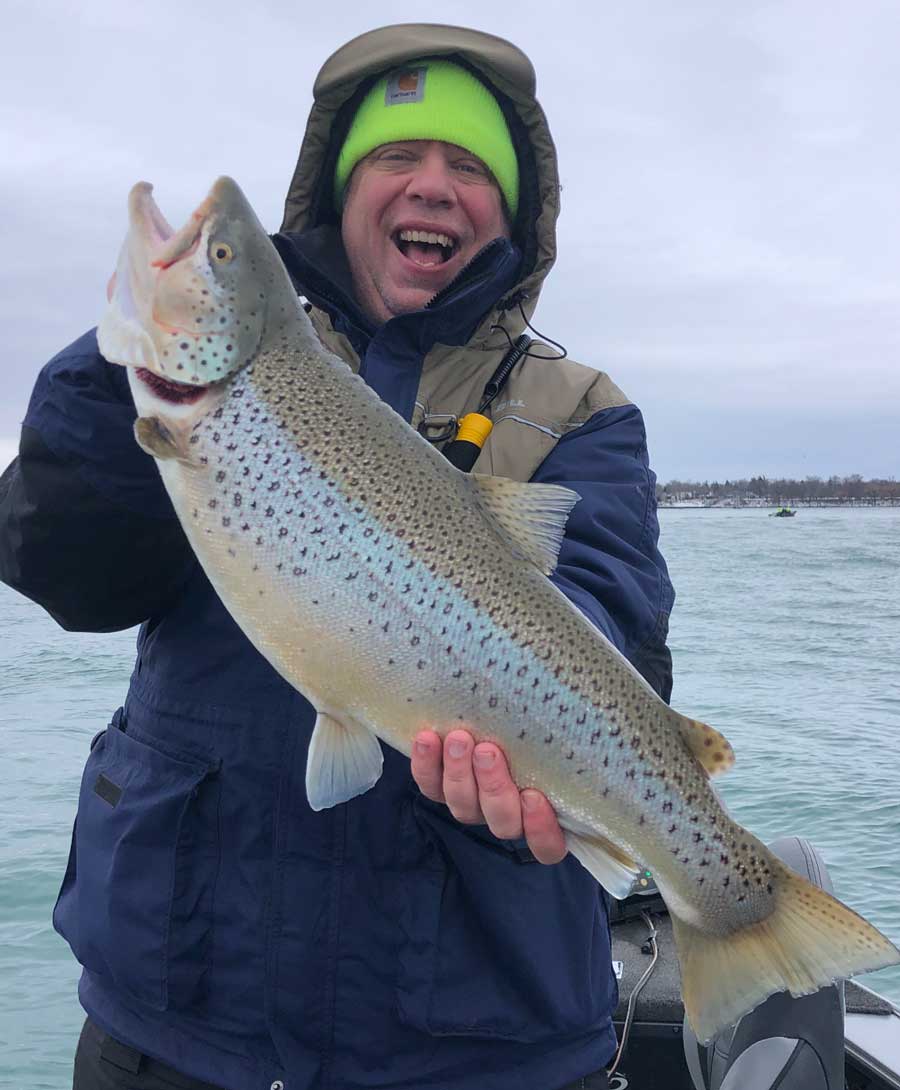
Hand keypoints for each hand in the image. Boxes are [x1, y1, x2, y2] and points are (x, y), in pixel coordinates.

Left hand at [411, 729, 566, 864]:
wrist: (487, 719)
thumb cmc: (542, 731)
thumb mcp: (558, 742)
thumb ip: (574, 744)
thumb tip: (603, 724)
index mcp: (542, 817)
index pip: (547, 846)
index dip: (540, 828)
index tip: (533, 797)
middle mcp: (507, 817)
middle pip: (502, 822)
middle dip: (494, 787)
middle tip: (488, 752)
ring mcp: (473, 805)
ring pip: (464, 807)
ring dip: (459, 774)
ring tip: (458, 739)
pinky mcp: (442, 788)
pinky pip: (431, 787)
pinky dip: (426, 765)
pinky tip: (426, 739)